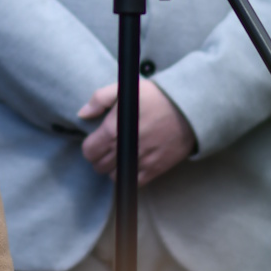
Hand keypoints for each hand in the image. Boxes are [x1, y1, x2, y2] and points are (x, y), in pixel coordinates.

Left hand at [77, 79, 193, 183]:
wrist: (187, 108)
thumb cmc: (155, 96)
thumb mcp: (123, 88)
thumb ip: (99, 99)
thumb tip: (82, 114)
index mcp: (113, 129)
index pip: (89, 151)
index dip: (90, 147)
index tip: (96, 142)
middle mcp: (123, 147)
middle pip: (99, 166)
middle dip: (99, 158)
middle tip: (108, 149)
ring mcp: (140, 160)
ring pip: (114, 176)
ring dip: (113, 168)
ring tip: (120, 156)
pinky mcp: (155, 168)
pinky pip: (134, 181)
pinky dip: (129, 176)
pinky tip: (132, 164)